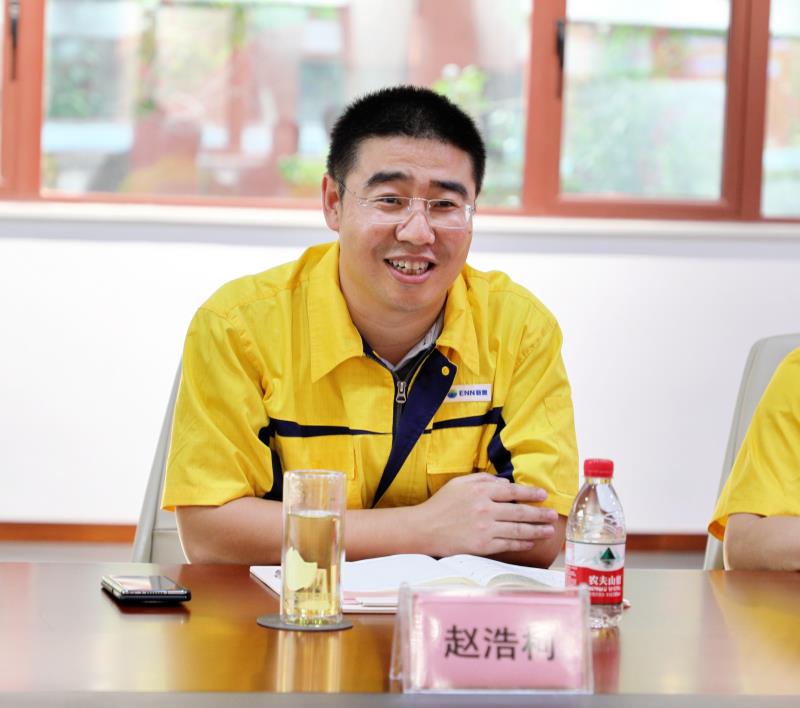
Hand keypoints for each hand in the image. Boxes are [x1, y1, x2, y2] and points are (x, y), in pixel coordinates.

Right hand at [412, 473, 557, 557]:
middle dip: (539, 514)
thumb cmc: (441, 504)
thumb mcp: (459, 484)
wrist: (424, 529)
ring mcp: (485, 529)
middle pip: (520, 512)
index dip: (530, 493)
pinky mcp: (483, 546)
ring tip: (549, 530)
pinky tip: (531, 542)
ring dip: (536, 530)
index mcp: (480, 492)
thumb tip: (505, 483)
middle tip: (553, 515)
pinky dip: (522, 544)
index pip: (512, 491)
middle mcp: (485, 509)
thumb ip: (483, 480)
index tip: (543, 495)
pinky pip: (508, 545)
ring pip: (518, 530)